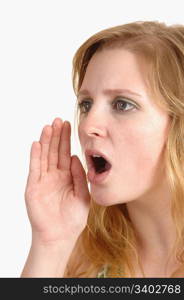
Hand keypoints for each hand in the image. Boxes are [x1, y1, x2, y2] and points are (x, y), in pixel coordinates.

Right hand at [24, 118, 89, 244]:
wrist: (61, 236)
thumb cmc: (73, 218)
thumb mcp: (83, 194)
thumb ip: (79, 176)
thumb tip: (76, 157)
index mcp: (66, 177)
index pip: (65, 154)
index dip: (66, 140)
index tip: (67, 125)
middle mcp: (54, 176)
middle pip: (54, 152)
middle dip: (56, 136)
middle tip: (58, 120)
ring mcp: (43, 181)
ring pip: (44, 157)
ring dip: (46, 142)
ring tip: (48, 127)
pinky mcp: (34, 187)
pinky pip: (35, 169)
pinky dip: (35, 156)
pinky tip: (37, 144)